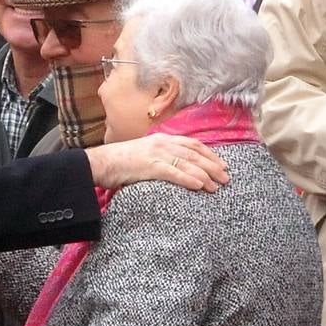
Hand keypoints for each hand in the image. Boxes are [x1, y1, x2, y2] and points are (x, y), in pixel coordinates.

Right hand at [85, 134, 228, 191]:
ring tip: (216, 186)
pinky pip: (174, 173)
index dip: (210, 154)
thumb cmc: (118, 162)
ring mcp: (156, 154)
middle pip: (194, 154)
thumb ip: (159, 156)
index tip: (222, 164)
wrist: (99, 162)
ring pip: (188, 163)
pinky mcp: (149, 166)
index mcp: (161, 139)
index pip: (192, 144)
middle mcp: (161, 144)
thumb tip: (174, 167)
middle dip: (213, 166)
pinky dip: (188, 179)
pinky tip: (199, 186)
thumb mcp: (142, 153)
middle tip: (226, 178)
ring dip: (205, 175)